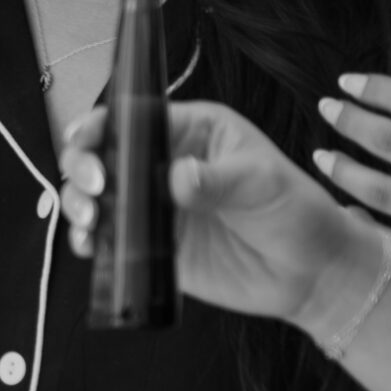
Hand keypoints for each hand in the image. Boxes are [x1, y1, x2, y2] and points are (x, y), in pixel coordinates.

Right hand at [57, 101, 365, 327]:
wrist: (312, 273)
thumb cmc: (296, 211)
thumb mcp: (263, 183)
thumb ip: (217, 179)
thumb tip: (176, 178)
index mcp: (189, 131)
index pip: (131, 117)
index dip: (99, 125)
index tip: (86, 142)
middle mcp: (162, 163)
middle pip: (102, 153)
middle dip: (82, 165)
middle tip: (96, 189)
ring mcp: (153, 204)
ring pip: (96, 194)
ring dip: (79, 202)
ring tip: (89, 219)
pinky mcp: (150, 243)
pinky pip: (108, 236)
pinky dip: (90, 238)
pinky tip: (90, 243)